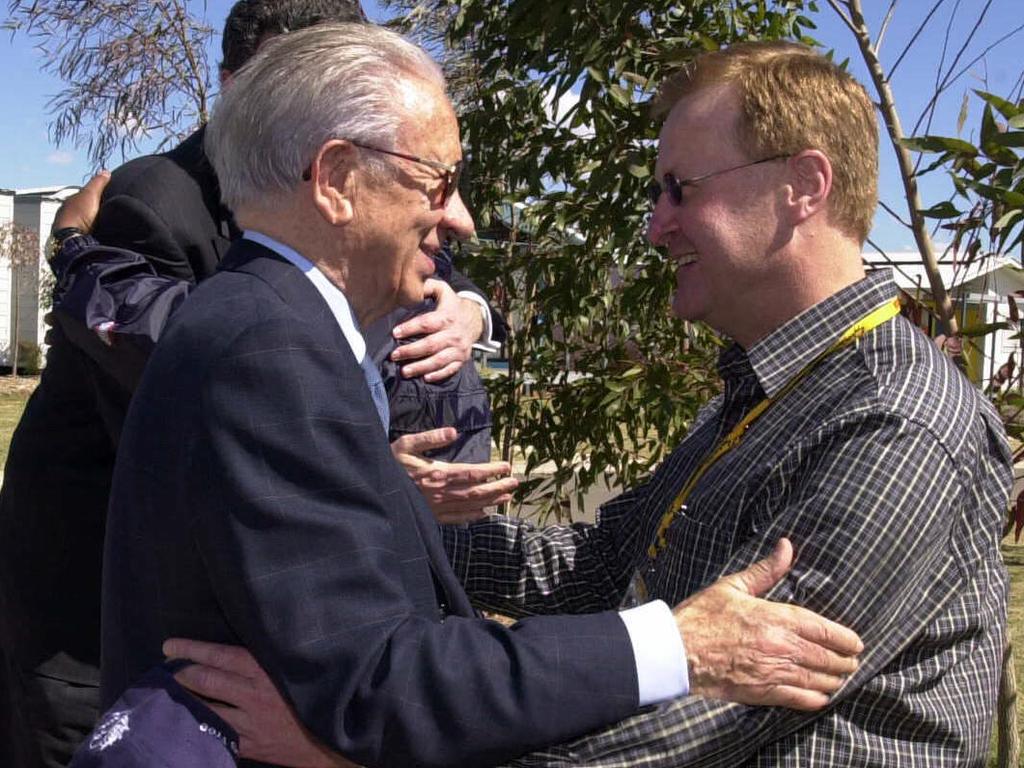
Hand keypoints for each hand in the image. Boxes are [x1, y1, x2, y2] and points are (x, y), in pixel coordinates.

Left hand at [52, 171, 109, 233]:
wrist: (70, 238)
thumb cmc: (78, 215)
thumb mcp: (91, 194)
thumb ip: (98, 183)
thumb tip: (105, 171)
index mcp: (69, 201)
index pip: (82, 196)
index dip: (95, 195)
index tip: (106, 197)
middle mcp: (66, 213)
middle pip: (81, 209)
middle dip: (91, 210)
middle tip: (105, 212)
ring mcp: (67, 227)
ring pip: (80, 222)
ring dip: (88, 222)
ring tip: (102, 225)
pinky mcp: (71, 239)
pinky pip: (81, 233)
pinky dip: (87, 232)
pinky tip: (95, 234)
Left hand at [162, 639, 359, 767]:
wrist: (331, 739)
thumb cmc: (314, 696)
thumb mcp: (296, 670)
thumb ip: (270, 658)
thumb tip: (238, 645)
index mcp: (267, 672)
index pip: (220, 656)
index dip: (192, 650)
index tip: (170, 645)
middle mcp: (254, 696)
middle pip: (207, 681)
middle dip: (182, 673)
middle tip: (164, 667)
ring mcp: (249, 723)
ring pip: (205, 709)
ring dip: (184, 700)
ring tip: (167, 693)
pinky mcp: (247, 746)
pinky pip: (215, 735)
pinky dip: (197, 727)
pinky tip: (184, 722)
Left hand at [390, 279, 483, 381]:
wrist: (475, 319)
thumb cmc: (451, 305)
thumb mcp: (443, 290)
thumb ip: (428, 286)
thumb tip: (412, 283)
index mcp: (447, 316)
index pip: (427, 323)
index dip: (410, 328)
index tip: (395, 333)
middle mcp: (453, 334)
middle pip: (430, 345)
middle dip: (411, 351)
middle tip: (394, 355)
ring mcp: (458, 348)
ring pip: (438, 360)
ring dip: (421, 367)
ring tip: (404, 371)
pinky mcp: (461, 359)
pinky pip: (450, 369)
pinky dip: (438, 375)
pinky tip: (425, 378)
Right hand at [391, 427, 517, 522]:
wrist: (373, 490)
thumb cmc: (389, 464)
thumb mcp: (406, 444)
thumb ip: (430, 438)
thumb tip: (453, 431)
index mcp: (438, 473)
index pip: (473, 473)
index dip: (492, 471)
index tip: (506, 466)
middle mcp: (441, 493)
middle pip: (477, 491)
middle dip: (498, 487)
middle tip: (515, 483)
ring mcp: (437, 508)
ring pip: (471, 506)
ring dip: (491, 501)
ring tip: (507, 497)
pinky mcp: (432, 517)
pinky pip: (457, 519)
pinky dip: (473, 516)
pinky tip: (484, 513)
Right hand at [673, 538, 862, 710]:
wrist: (676, 650)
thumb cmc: (702, 615)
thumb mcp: (733, 586)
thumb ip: (766, 570)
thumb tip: (787, 546)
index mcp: (775, 617)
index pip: (824, 630)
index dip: (846, 638)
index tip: (857, 642)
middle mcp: (780, 646)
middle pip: (827, 658)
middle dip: (845, 662)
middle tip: (852, 662)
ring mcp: (772, 672)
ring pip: (818, 681)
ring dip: (834, 680)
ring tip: (841, 678)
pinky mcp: (762, 692)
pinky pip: (799, 700)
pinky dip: (816, 700)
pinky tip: (821, 696)